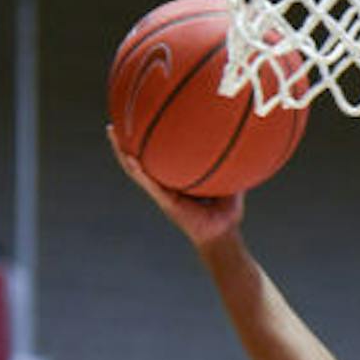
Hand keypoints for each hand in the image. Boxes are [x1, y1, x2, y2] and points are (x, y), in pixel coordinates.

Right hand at [106, 125, 244, 248]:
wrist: (223, 236)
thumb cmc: (227, 215)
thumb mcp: (232, 185)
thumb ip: (235, 166)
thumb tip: (246, 144)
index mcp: (176, 182)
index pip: (158, 159)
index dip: (147, 144)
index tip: (138, 123)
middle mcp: (165, 186)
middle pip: (140, 161)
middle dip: (125, 143)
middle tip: (115, 123)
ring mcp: (163, 194)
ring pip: (136, 171)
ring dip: (122, 153)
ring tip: (112, 133)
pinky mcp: (166, 202)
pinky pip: (149, 185)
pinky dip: (139, 171)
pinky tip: (130, 158)